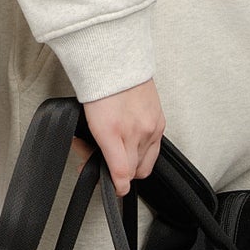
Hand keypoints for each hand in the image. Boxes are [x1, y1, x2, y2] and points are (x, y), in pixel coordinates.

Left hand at [79, 79, 165, 194]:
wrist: (116, 61)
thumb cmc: (99, 88)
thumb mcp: (88, 122)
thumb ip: (95, 147)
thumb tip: (98, 164)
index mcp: (113, 132)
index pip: (122, 174)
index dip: (117, 186)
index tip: (115, 188)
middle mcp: (135, 132)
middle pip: (134, 171)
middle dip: (120, 173)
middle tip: (106, 163)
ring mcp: (151, 127)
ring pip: (146, 163)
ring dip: (133, 163)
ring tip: (119, 151)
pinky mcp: (160, 122)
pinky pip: (155, 148)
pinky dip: (144, 151)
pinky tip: (132, 140)